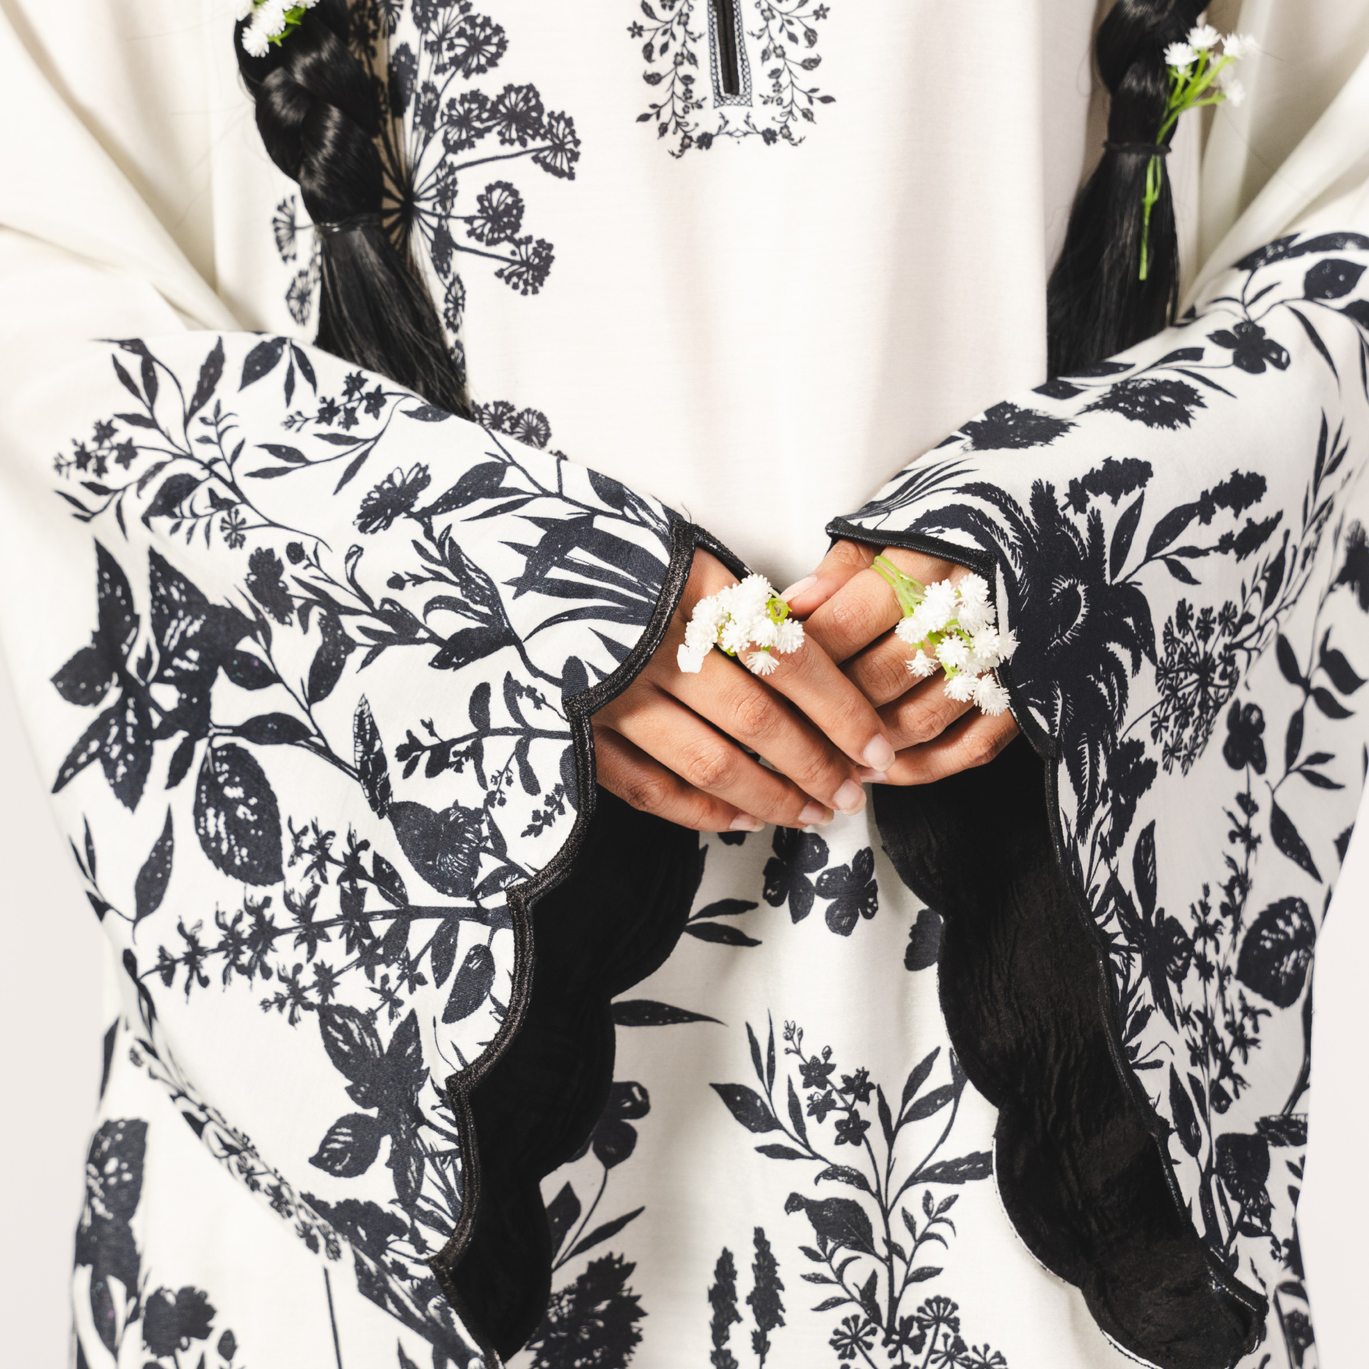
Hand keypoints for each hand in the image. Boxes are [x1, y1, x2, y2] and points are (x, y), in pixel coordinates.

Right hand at [594, 549, 897, 833]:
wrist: (492, 557)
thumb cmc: (600, 555)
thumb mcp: (673, 550)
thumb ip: (731, 599)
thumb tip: (806, 649)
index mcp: (690, 587)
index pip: (791, 658)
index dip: (843, 712)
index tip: (877, 748)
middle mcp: (655, 642)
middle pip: (759, 721)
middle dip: (816, 766)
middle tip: (852, 794)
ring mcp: (610, 692)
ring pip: (710, 764)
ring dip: (771, 798)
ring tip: (811, 812)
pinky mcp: (573, 730)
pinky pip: (649, 788)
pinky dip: (702, 812)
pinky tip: (743, 818)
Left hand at [781, 541, 1018, 784]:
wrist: (1049, 535)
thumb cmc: (961, 531)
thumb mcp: (898, 525)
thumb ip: (843, 569)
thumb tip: (791, 608)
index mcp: (933, 558)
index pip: (851, 619)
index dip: (806, 653)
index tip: (773, 670)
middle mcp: (973, 608)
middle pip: (883, 676)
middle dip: (829, 707)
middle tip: (788, 725)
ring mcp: (1003, 656)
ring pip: (923, 719)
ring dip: (869, 745)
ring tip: (826, 753)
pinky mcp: (1027, 693)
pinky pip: (970, 748)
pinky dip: (922, 767)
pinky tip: (882, 768)